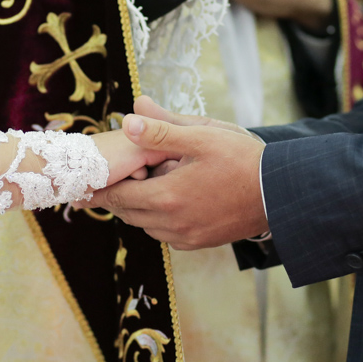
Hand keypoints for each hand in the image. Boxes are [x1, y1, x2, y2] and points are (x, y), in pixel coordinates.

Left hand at [80, 113, 267, 249]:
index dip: (99, 187)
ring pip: (145, 224)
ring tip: (146, 181)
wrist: (281, 194)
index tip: (81, 184)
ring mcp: (186, 237)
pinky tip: (171, 198)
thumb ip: (162, 129)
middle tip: (106, 180)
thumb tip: (129, 118)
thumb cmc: (244, 160)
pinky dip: (159, 218)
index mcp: (167, 196)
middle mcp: (171, 223)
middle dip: (118, 194)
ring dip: (140, 205)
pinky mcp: (198, 243)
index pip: (117, 195)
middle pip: (127, 212)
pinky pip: (165, 233)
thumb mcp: (203, 136)